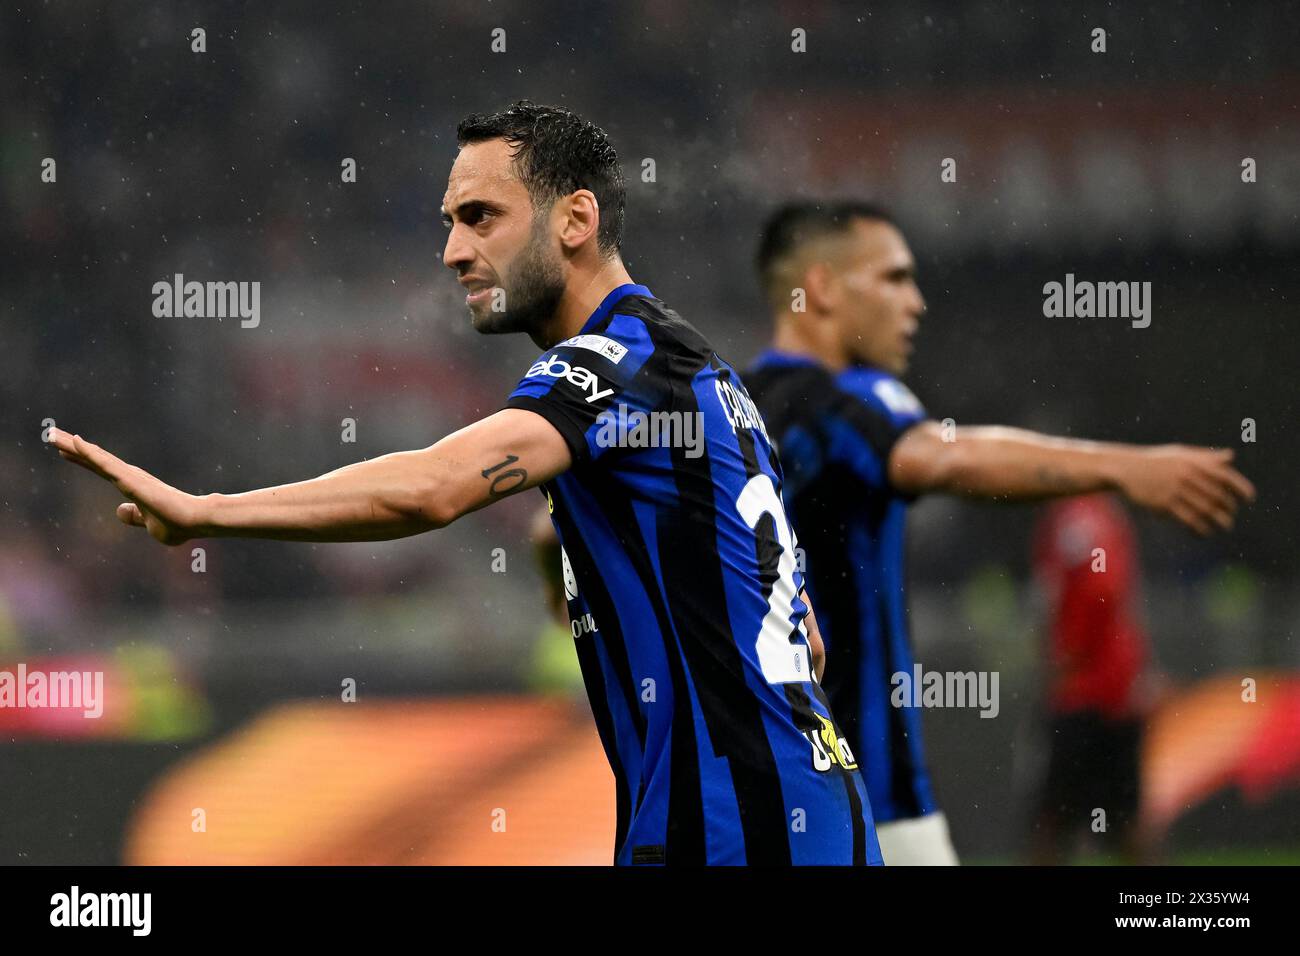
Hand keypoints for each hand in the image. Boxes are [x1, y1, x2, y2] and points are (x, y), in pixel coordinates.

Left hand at [49, 428, 202, 545]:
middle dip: (71, 447)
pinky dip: (89, 452)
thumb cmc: (177, 524)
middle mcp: (128, 476)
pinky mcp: (131, 480)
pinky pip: (105, 463)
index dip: (82, 459)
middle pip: (94, 459)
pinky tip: (74, 442)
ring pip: (96, 458)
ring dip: (72, 446)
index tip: (64, 450)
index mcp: (131, 486)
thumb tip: (118, 511)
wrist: (195, 521)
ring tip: (51, 434)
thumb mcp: (149, 524)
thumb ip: (133, 517)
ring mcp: (129, 477)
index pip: (101, 469)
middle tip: (50, 433)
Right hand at [1115, 445, 1255, 534]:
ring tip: (1224, 527)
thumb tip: (1231, 456)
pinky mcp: (1165, 504)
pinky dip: (1200, 528)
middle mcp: (1187, 475)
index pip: (1225, 476)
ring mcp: (1176, 490)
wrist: (1126, 469)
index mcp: (1194, 462)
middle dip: (1228, 508)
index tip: (1249, 499)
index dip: (1241, 488)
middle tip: (1230, 516)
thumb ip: (1206, 457)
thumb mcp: (1180, 454)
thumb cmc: (1155, 461)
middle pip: (1218, 496)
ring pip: (1206, 510)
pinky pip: (1189, 519)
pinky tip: (1204, 533)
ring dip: (1219, 521)